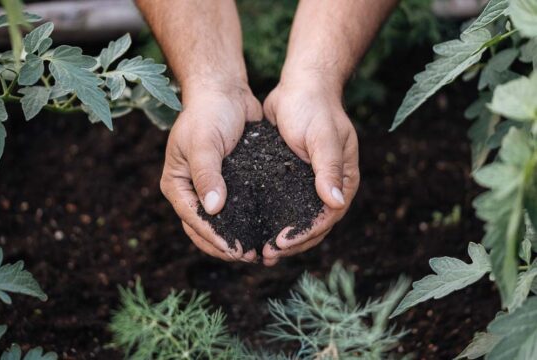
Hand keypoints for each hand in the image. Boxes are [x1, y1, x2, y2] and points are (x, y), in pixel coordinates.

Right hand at [160, 80, 261, 261]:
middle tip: (248, 256)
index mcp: (177, 184)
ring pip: (220, 224)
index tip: (234, 249)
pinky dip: (247, 222)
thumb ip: (207, 174)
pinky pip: (237, 209)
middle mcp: (192, 191)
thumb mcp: (204, 142)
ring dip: (236, 239)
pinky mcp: (231, 184)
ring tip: (256, 252)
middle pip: (203, 229)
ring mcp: (211, 189)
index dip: (213, 237)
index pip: (192, 218)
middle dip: (223, 245)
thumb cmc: (209, 112)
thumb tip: (214, 209)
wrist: (226, 92)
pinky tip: (264, 231)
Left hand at [262, 75, 359, 265]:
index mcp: (343, 181)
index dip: (305, 233)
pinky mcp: (289, 180)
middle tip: (267, 255)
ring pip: (296, 220)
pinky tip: (253, 228)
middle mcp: (327, 187)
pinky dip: (271, 220)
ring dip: (280, 238)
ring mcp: (308, 185)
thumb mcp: (323, 137)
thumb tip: (335, 203)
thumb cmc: (315, 108)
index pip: (327, 217)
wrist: (300, 86)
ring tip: (260, 252)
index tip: (281, 242)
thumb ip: (329, 168)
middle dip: (291, 243)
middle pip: (312, 226)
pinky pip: (282, 206)